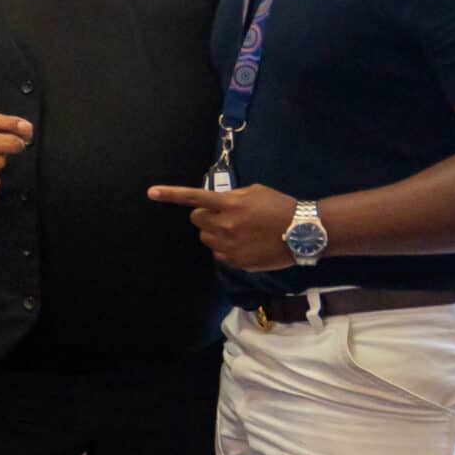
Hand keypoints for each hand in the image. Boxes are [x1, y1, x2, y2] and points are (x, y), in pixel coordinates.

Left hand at [149, 182, 301, 270]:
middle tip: (224, 215)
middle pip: (196, 220)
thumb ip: (232, 196)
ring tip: (238, 230)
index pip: (194, 198)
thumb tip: (219, 202)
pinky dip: (225, 248)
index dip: (171, 194)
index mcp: (230, 204)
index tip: (151, 192)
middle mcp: (226, 225)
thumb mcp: (255, 192)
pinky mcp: (237, 262)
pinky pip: (219, 254)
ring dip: (215, 232)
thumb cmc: (281, 207)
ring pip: (206, 238)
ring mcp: (230, 246)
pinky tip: (245, 244)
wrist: (304, 232)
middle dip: (205, 216)